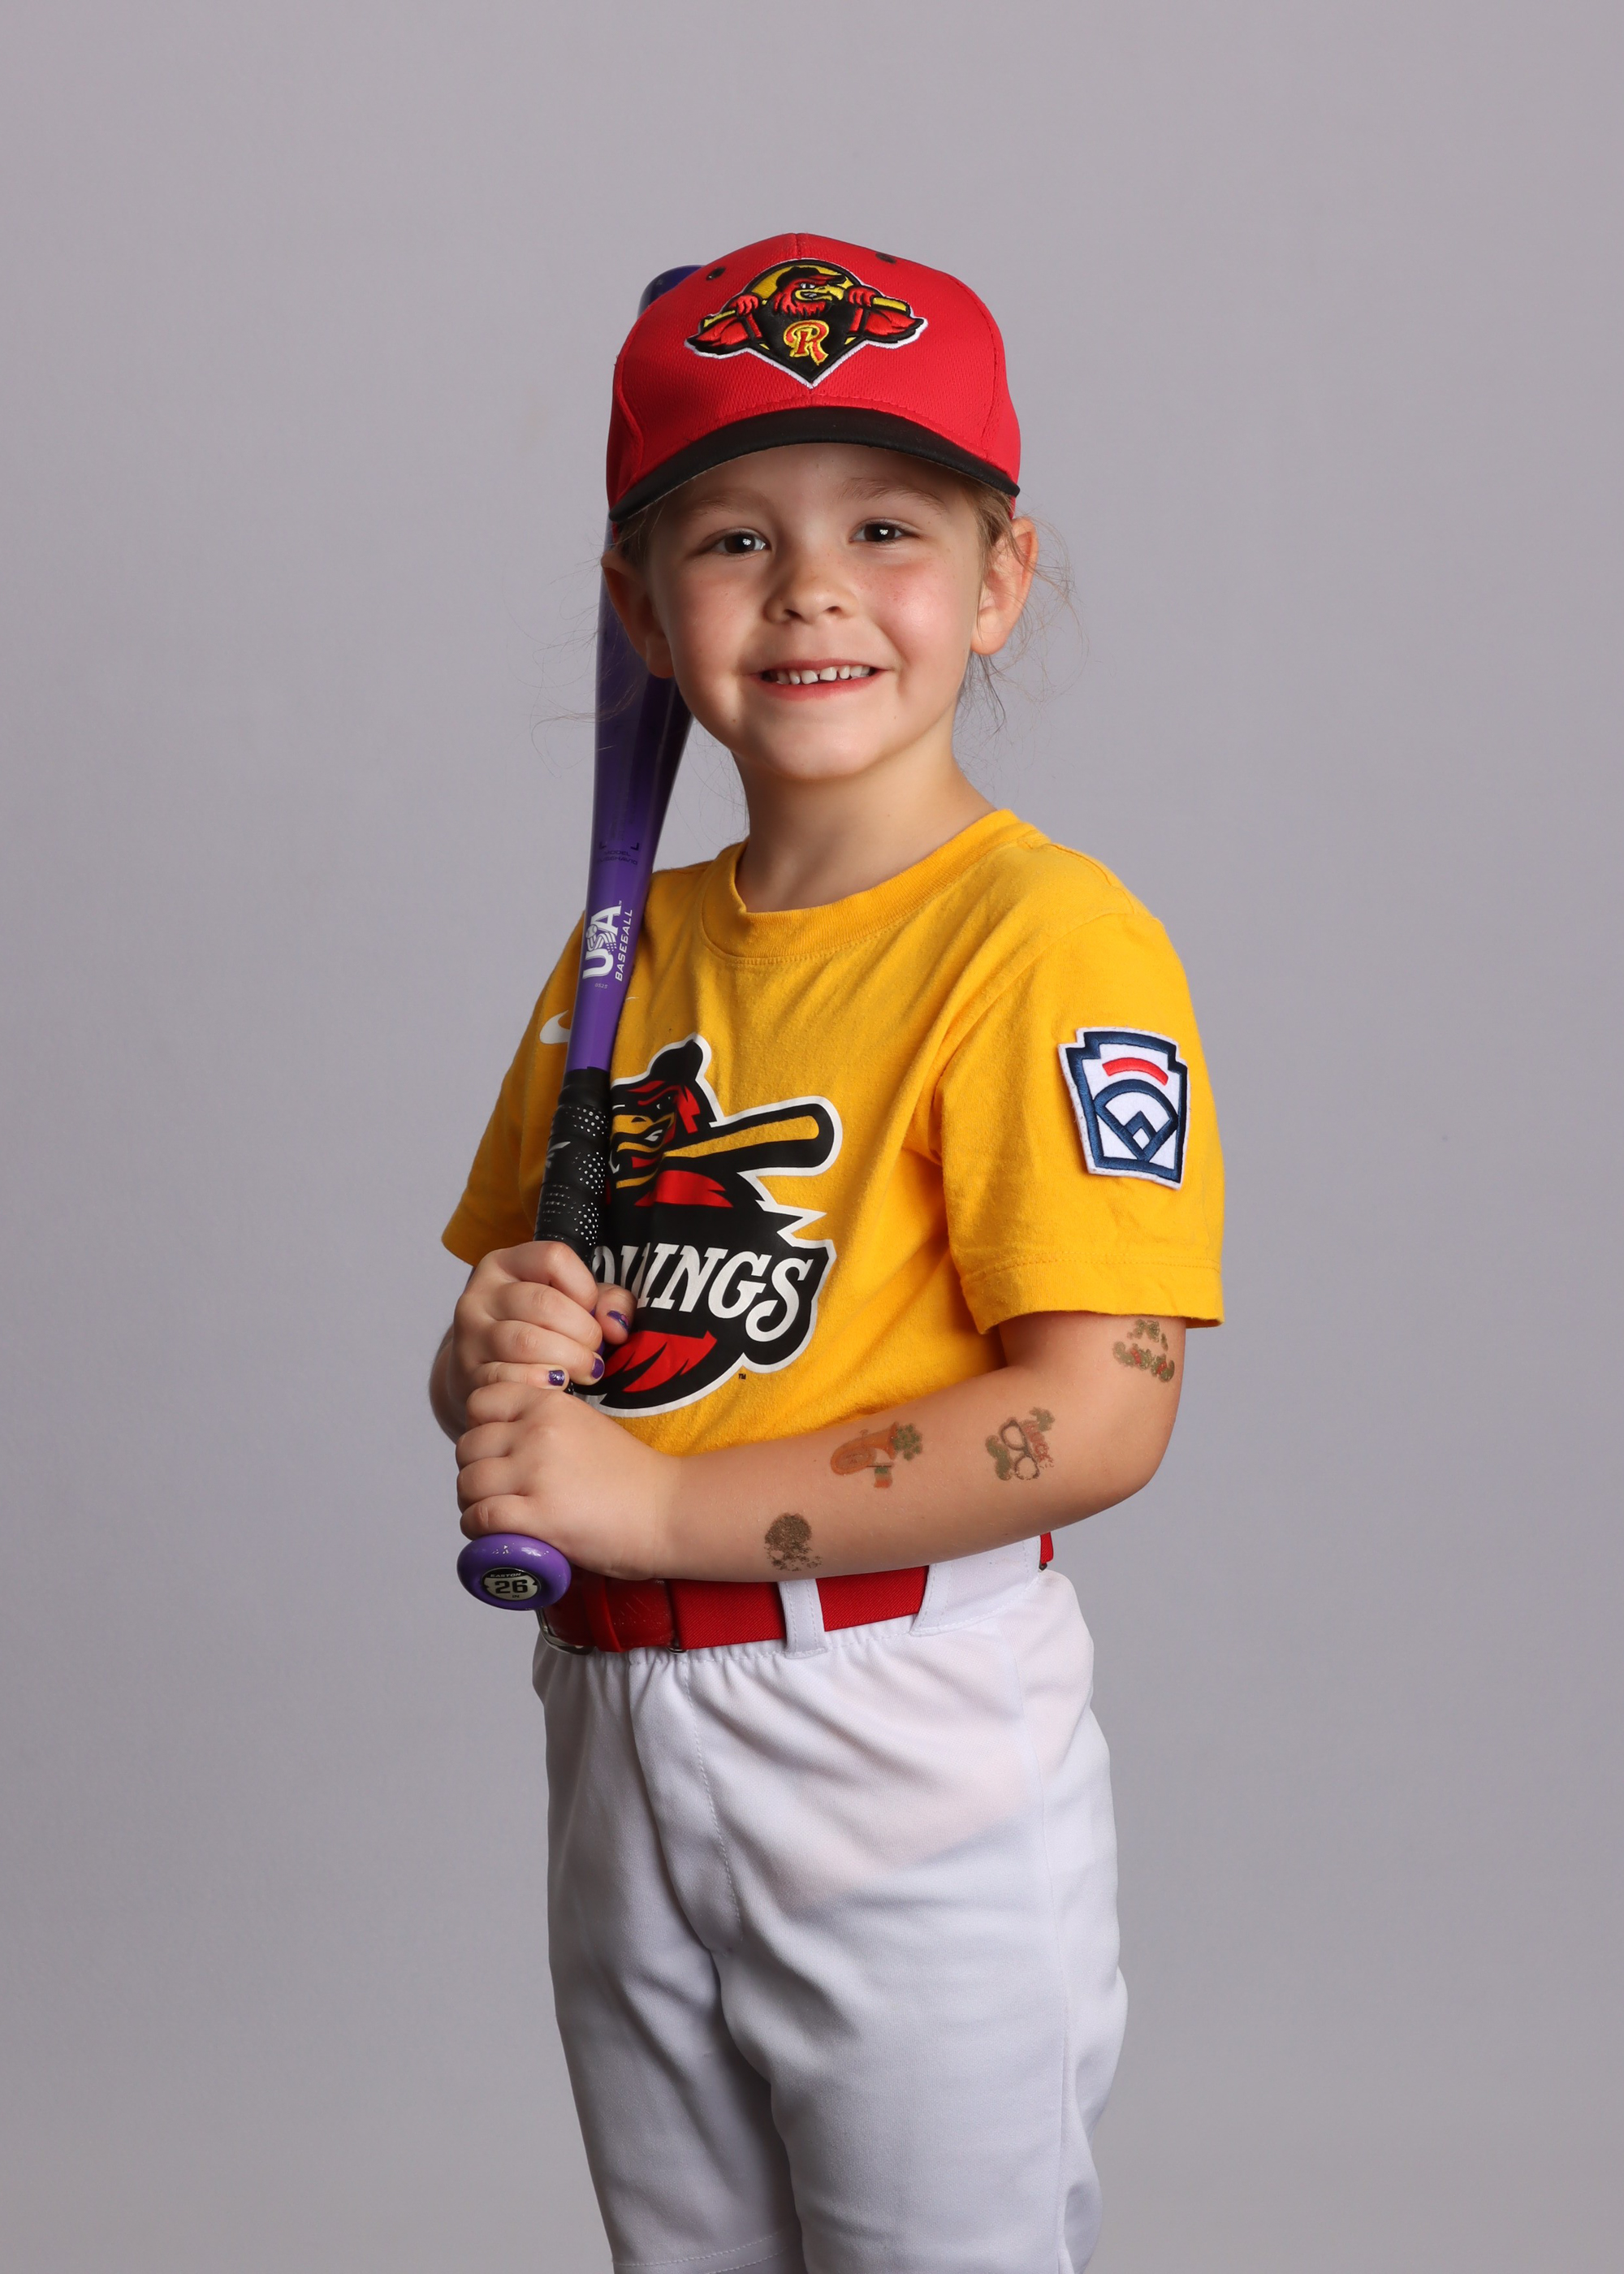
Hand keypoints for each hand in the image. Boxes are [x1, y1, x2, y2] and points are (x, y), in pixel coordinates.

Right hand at [443, 1241, 632, 1431]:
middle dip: (584, 1332)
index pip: (554, 1258)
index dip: (585, 1288)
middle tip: (595, 1352)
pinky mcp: (468, 1373)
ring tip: (584, 1371)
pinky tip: (556, 1386)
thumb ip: (608, 1303)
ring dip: (569, 1360)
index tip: (590, 1311)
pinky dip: (541, 1384)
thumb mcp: (574, 1305)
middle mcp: (481, 1293)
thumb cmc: (539, 1333)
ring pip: (527, 1341)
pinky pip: (509, 1377)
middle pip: (544, 1303)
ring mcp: (470, 1334)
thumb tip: (616, 1326)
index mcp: (506, 1263)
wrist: (485, 1374)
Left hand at [455, 1379, 676, 1580]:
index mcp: (549, 1403)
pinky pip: (480, 1518)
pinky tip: (495, 1537)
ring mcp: (537, 1472)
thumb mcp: (584, 1427)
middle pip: (468, 1447)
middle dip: (474, 1471)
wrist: (670, 1511)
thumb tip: (502, 1446)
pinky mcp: (539, 1515)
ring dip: (473, 1504)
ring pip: (468, 1483)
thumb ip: (545, 1425)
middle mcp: (538, 1431)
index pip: (480, 1402)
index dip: (480, 1430)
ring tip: (495, 1516)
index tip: (496, 1453)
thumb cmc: (632, 1477)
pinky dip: (478, 1530)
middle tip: (496, 1492)